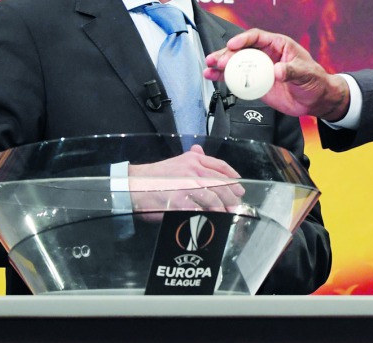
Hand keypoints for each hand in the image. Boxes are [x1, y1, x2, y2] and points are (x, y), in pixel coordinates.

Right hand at [128, 144, 245, 214]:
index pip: (219, 166)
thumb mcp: (175, 162)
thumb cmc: (154, 176)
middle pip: (219, 183)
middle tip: (236, 205)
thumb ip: (190, 158)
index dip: (232, 177)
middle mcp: (192, 170)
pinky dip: (206, 216)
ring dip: (222, 208)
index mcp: (193, 160)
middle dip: (231, 196)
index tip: (239, 186)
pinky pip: (198, 210)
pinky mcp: (179, 201)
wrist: (133, 185)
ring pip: (212, 197)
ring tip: (227, 214)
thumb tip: (200, 151)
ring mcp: (186, 185)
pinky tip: (211, 220)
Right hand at [204, 29, 350, 121]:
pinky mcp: (256, 82)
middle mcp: (267, 54)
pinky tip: (213, 77)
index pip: (257, 37)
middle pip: (242, 49)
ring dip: (221, 64)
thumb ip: (291, 71)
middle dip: (227, 53)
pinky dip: (225, 78)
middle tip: (216, 60)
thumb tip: (277, 71)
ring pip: (236, 63)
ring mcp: (260, 68)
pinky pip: (238, 78)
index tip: (233, 45)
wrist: (316, 99)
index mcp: (279, 45)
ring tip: (209, 67)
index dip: (244, 39)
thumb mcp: (306, 73)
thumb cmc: (315, 81)